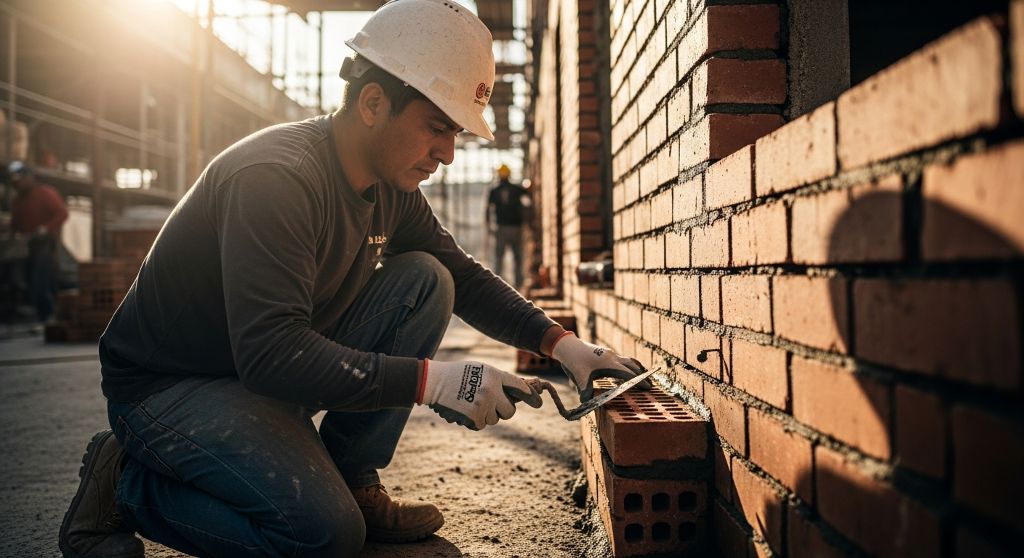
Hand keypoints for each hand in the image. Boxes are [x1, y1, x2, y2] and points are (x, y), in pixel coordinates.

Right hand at [419, 359, 542, 429]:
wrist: (434, 382)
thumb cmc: (458, 374)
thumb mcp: (480, 369)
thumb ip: (498, 380)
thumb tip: (518, 393)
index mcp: (495, 375)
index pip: (519, 387)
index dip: (530, 396)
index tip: (538, 403)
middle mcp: (492, 390)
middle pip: (510, 411)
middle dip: (503, 410)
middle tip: (492, 405)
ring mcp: (483, 404)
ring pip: (494, 419)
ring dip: (486, 415)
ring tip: (471, 402)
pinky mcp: (474, 416)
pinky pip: (482, 425)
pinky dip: (475, 420)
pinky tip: (465, 409)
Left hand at [551, 333, 649, 400]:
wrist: (567, 346)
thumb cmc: (574, 361)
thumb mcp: (580, 378)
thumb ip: (586, 391)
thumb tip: (587, 403)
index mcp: (609, 364)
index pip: (628, 374)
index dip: (639, 382)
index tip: (649, 388)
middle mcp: (612, 357)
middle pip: (632, 366)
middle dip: (642, 376)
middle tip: (650, 385)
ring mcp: (609, 354)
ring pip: (628, 361)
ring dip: (636, 368)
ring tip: (643, 376)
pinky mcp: (605, 353)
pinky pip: (621, 359)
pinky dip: (628, 366)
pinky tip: (626, 371)